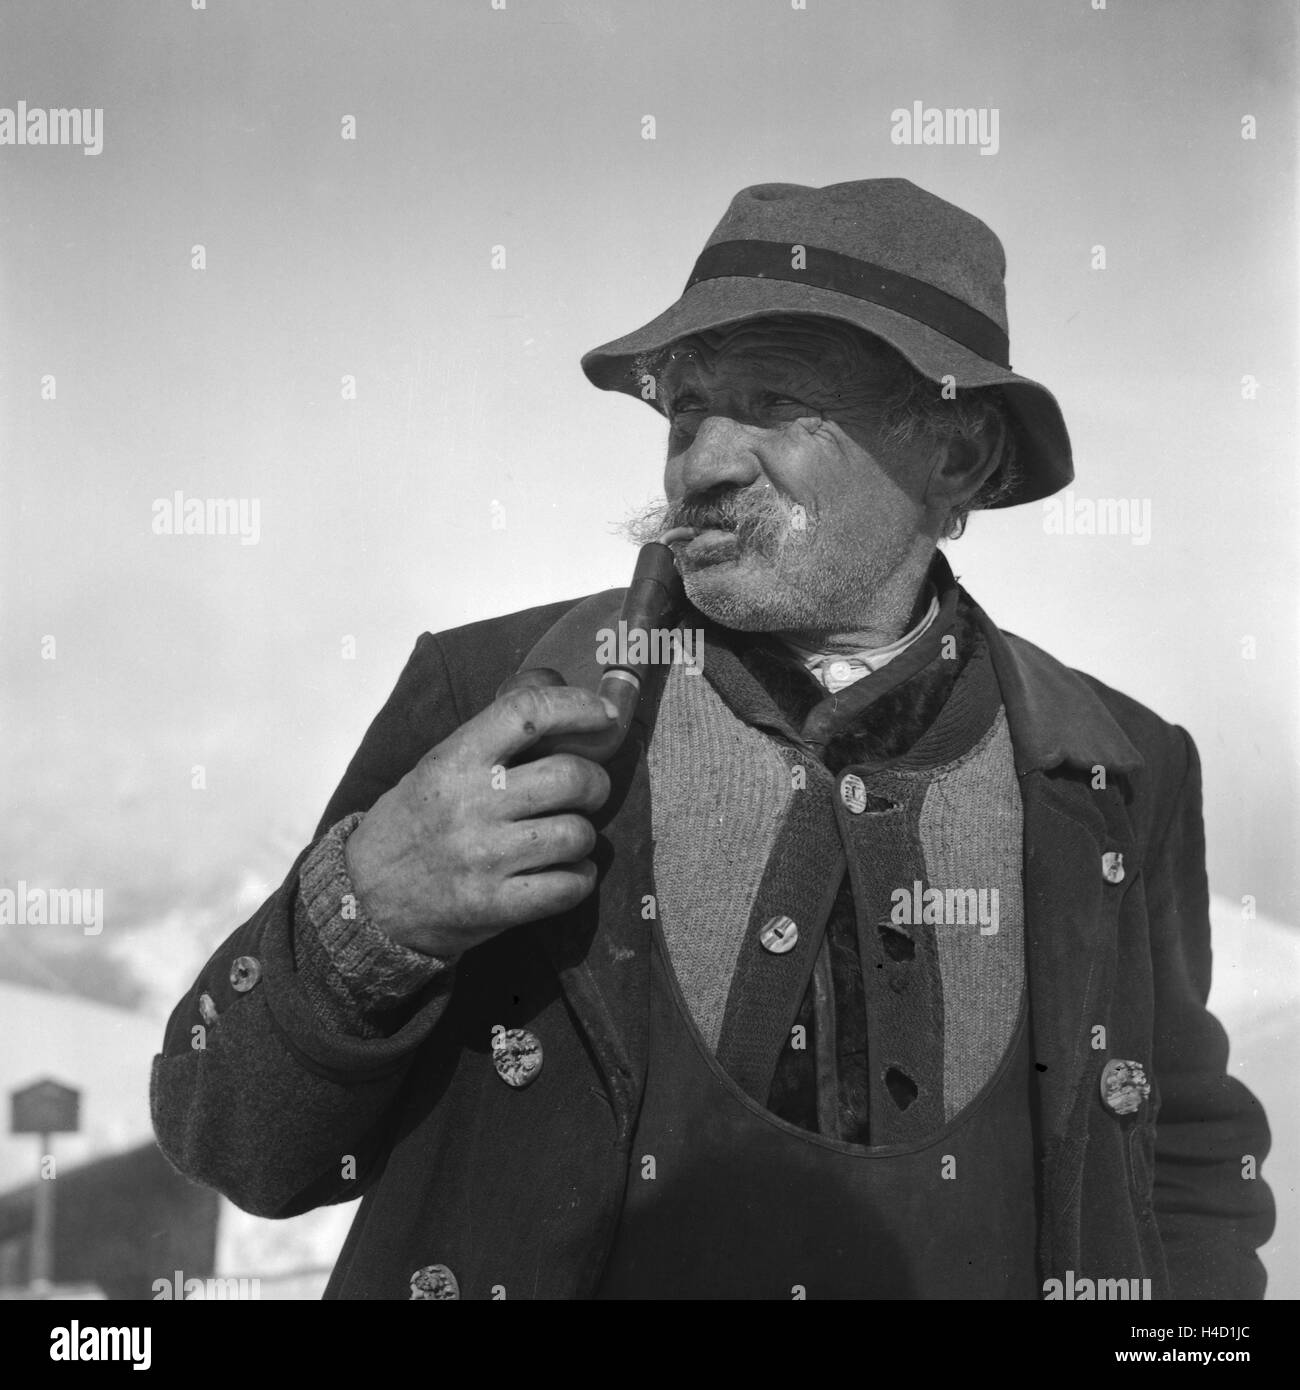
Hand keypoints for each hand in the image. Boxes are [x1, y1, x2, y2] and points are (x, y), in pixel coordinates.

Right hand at [343, 672, 613, 957]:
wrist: (364, 899)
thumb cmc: (412, 823)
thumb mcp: (438, 765)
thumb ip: (493, 733)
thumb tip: (556, 684)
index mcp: (456, 760)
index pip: (527, 713)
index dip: (577, 706)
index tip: (604, 715)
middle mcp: (471, 804)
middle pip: (571, 776)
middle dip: (595, 783)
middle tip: (587, 791)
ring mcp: (483, 857)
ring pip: (577, 834)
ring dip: (583, 836)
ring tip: (565, 838)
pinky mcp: (494, 906)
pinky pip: (569, 887)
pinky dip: (579, 879)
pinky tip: (564, 874)